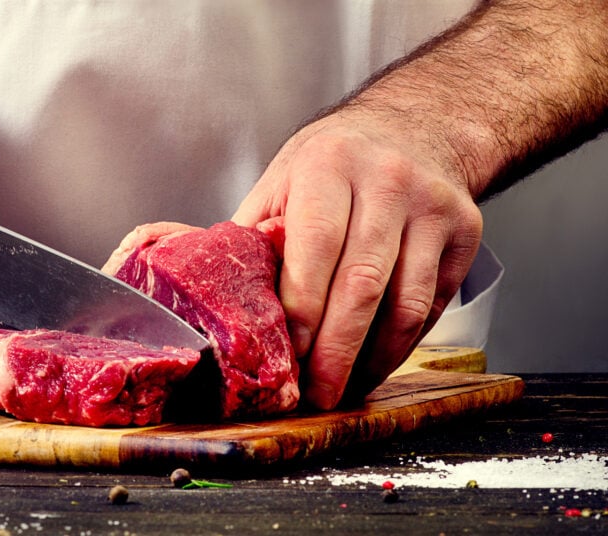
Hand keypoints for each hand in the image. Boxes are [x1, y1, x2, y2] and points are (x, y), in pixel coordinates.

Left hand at [233, 110, 481, 409]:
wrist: (417, 127)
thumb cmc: (334, 163)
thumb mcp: (283, 180)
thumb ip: (251, 233)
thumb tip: (178, 275)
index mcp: (326, 165)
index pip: (315, 245)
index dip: (302, 306)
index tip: (288, 352)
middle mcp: (386, 181)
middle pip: (362, 284)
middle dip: (335, 350)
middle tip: (315, 393)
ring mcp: (431, 207)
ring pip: (406, 303)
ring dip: (373, 359)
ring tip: (344, 388)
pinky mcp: (466, 232)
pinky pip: (432, 305)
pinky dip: (402, 344)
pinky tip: (375, 361)